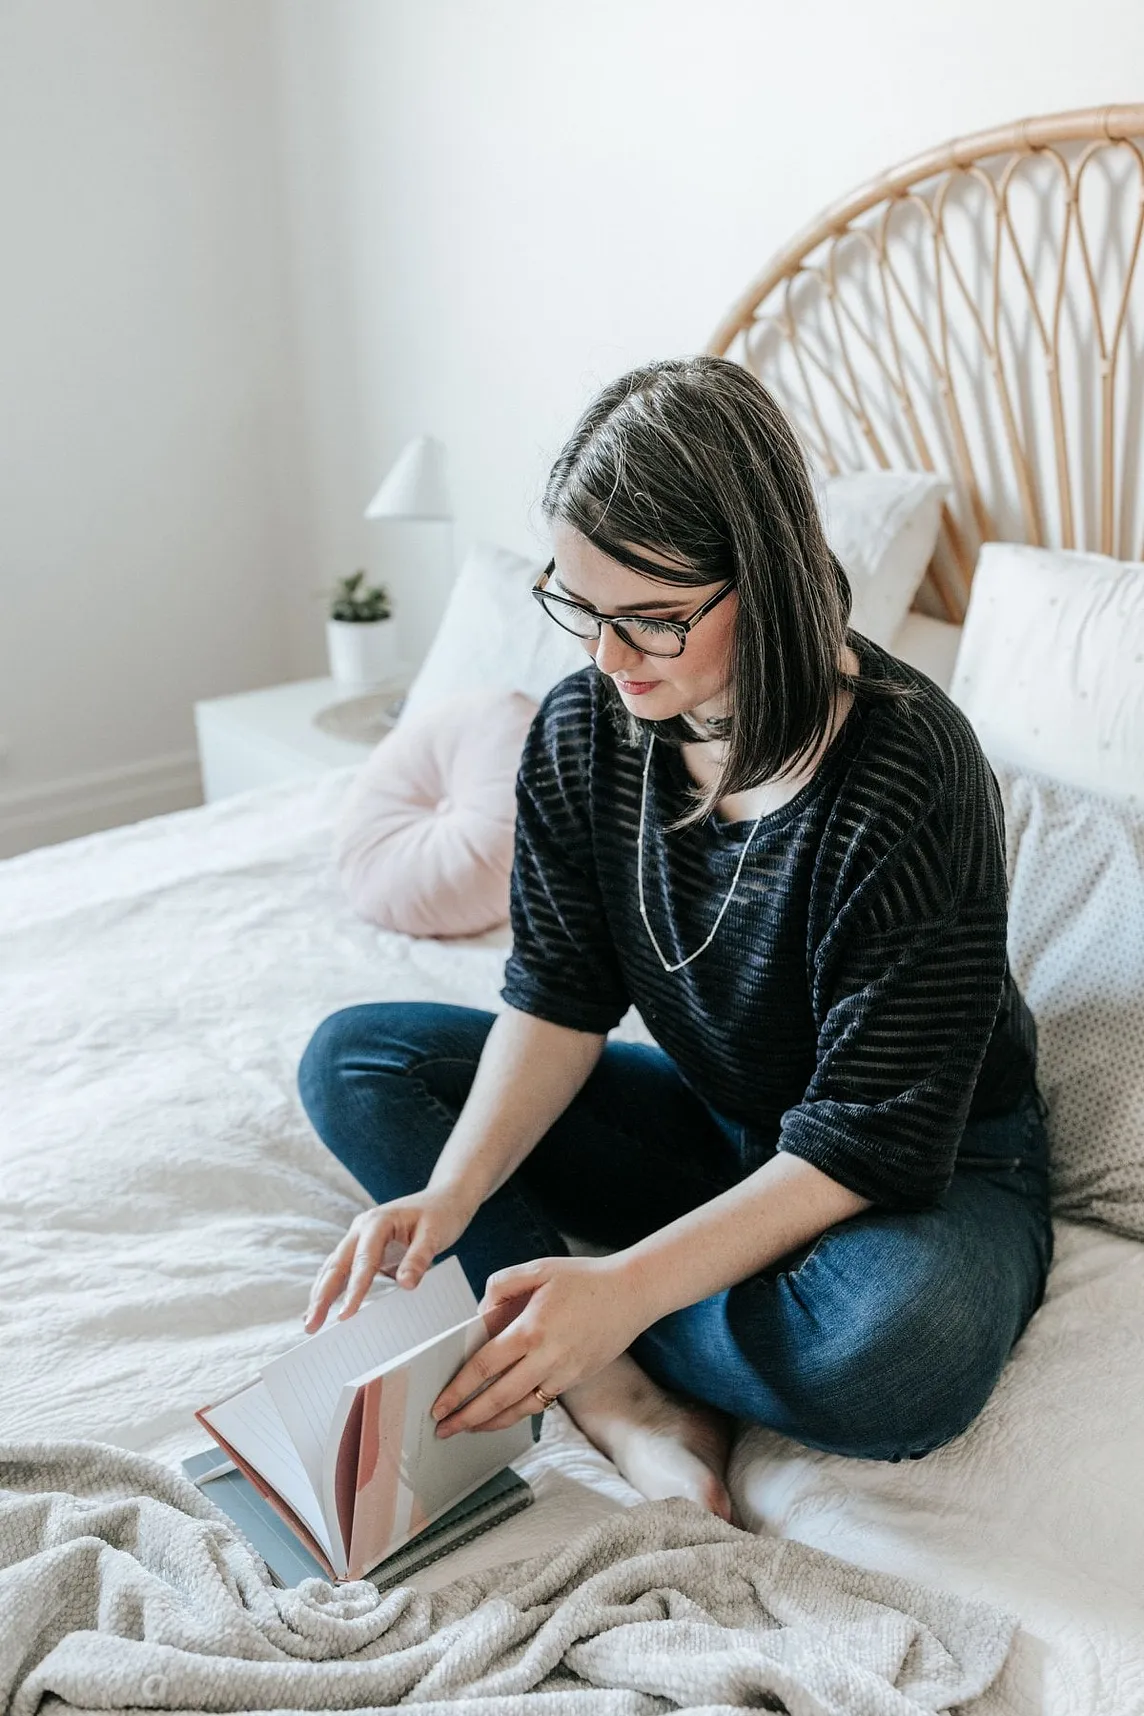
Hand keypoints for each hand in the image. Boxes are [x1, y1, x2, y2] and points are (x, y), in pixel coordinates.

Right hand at [304, 1186, 474, 1331]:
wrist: (442, 1200)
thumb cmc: (440, 1215)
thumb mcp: (435, 1234)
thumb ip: (419, 1257)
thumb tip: (405, 1284)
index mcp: (378, 1222)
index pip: (364, 1260)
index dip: (355, 1289)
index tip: (346, 1315)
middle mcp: (362, 1228)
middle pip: (337, 1264)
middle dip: (322, 1295)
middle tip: (312, 1325)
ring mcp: (359, 1237)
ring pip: (333, 1267)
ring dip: (320, 1294)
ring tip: (310, 1322)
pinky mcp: (362, 1248)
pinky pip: (342, 1268)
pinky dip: (330, 1287)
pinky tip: (321, 1306)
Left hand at [431, 1254, 647, 1435]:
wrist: (632, 1293)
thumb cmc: (584, 1278)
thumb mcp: (538, 1269)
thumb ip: (502, 1285)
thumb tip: (481, 1314)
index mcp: (531, 1329)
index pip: (484, 1367)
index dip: (458, 1390)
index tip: (439, 1405)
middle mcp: (547, 1357)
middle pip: (498, 1397)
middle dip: (467, 1418)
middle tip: (443, 1430)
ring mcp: (564, 1373)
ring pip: (520, 1409)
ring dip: (491, 1422)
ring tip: (468, 1429)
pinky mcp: (576, 1378)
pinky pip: (541, 1402)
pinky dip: (518, 1412)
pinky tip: (503, 1413)